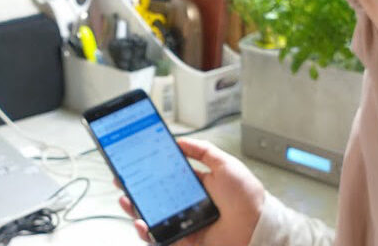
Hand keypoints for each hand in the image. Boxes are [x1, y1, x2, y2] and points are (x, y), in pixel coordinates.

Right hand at [116, 138, 265, 245]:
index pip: (168, 176)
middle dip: (136, 188)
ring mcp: (185, 223)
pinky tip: (140, 221)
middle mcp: (189, 204)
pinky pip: (160, 237)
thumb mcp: (226, 165)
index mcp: (198, 185)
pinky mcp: (184, 241)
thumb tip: (180, 141)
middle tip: (122, 179)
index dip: (151, 169)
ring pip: (153, 216)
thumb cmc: (247, 199)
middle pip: (155, 195)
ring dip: (135, 208)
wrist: (256, 228)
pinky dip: (146, 232)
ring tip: (125, 199)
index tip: (136, 161)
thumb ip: (203, 151)